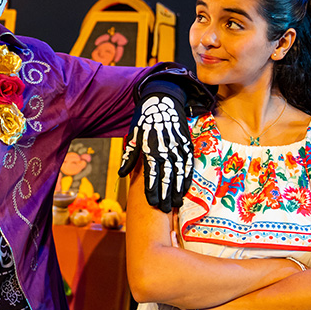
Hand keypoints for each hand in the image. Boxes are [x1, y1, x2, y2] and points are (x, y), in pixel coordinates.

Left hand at [118, 94, 192, 212]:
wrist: (163, 100)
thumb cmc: (144, 120)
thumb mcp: (133, 135)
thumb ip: (129, 156)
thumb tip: (121, 174)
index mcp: (150, 147)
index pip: (151, 173)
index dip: (152, 189)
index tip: (152, 203)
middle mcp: (166, 148)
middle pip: (167, 176)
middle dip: (165, 194)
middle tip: (165, 210)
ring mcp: (178, 146)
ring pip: (180, 172)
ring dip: (178, 189)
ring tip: (176, 204)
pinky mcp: (187, 144)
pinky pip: (189, 164)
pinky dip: (188, 177)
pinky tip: (186, 188)